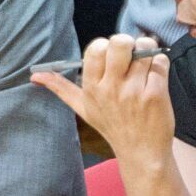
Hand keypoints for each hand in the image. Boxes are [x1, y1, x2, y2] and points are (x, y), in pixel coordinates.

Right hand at [32, 35, 174, 173]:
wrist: (141, 153)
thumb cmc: (112, 126)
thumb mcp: (83, 108)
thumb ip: (61, 88)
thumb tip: (35, 75)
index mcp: (92, 88)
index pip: (96, 48)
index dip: (107, 45)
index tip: (112, 58)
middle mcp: (111, 89)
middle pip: (120, 42)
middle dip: (129, 43)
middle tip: (132, 56)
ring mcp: (133, 91)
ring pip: (145, 48)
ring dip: (148, 54)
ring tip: (145, 69)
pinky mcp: (155, 93)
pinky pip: (161, 61)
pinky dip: (160, 66)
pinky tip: (155, 80)